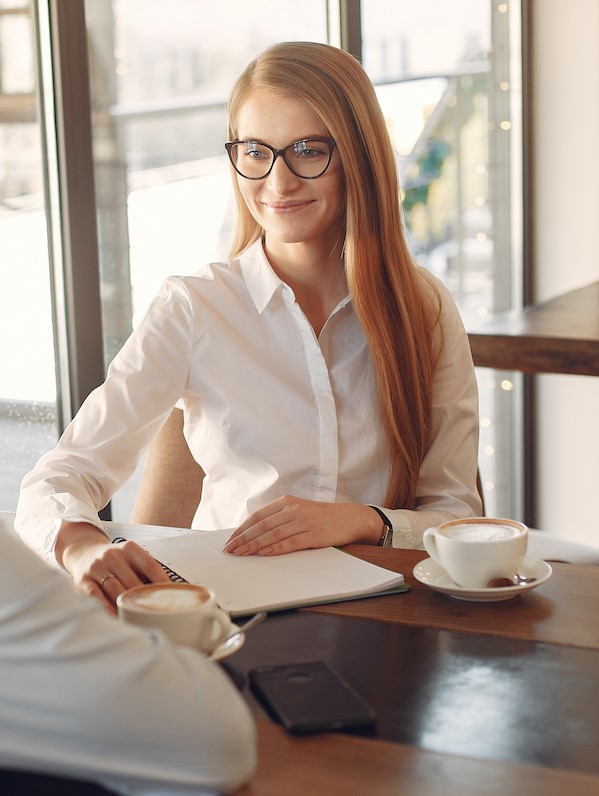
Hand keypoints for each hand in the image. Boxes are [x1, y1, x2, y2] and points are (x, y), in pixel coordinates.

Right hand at [58, 521, 170, 612]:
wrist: (83, 553)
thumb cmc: (114, 560)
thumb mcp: (130, 557)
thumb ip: (146, 571)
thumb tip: (171, 591)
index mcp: (129, 548)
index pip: (149, 566)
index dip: (161, 582)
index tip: (172, 596)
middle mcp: (112, 555)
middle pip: (133, 581)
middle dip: (144, 599)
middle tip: (157, 614)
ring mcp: (96, 568)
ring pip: (115, 590)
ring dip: (127, 606)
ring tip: (139, 620)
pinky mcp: (83, 581)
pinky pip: (95, 596)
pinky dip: (106, 607)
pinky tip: (114, 617)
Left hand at [223, 496, 382, 555]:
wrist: (348, 518)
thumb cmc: (321, 517)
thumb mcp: (298, 510)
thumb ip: (279, 518)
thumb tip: (254, 533)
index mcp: (287, 502)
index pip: (258, 516)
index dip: (242, 529)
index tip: (231, 540)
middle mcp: (293, 510)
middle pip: (262, 526)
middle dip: (244, 539)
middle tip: (231, 550)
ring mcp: (304, 522)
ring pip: (273, 534)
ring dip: (255, 545)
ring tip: (242, 554)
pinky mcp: (314, 535)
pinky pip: (291, 543)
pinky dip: (276, 548)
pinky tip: (265, 554)